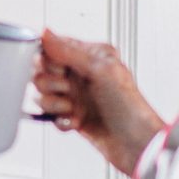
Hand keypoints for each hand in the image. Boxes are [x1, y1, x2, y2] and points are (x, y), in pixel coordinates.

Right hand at [31, 30, 162, 178]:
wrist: (136, 144)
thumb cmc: (130, 106)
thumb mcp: (100, 70)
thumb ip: (69, 50)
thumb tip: (46, 33)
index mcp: (90, 56)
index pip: (54, 47)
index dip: (48, 58)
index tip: (58, 69)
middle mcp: (81, 74)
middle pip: (42, 70)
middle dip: (49, 82)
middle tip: (66, 88)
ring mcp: (76, 95)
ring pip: (43, 93)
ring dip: (54, 102)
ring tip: (72, 107)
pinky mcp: (72, 116)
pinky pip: (49, 115)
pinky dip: (60, 119)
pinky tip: (75, 121)